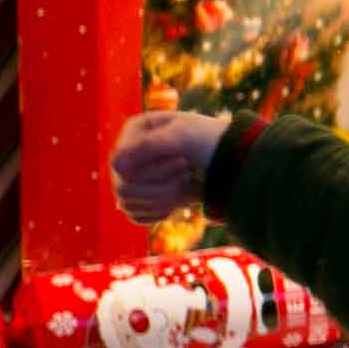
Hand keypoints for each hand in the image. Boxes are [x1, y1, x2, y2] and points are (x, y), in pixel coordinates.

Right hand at [111, 111, 229, 223]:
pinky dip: (160, 211)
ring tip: (188, 184)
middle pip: (124, 187)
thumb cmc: (209, 142)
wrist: (231, 163)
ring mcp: (133, 177)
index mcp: (135, 132)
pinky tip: (178, 201)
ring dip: (164, 198)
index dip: (151, 168)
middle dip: (161, 184)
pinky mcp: (141, 199)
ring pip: (129, 203)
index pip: (120, 163)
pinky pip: (136, 216)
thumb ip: (148, 146)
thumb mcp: (183, 136)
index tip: (183, 160)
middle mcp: (129, 154)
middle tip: (188, 172)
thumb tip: (117, 166)